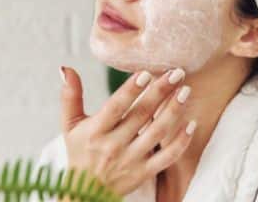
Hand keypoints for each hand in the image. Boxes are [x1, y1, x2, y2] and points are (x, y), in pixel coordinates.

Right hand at [58, 66, 195, 196]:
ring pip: (157, 134)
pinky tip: (191, 124)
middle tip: (177, 72)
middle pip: (141, 115)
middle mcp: (114, 145)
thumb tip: (66, 68)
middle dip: (160, 92)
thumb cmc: (80, 153)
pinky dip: (181, 142)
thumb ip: (70, 96)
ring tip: (185, 91)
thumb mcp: (70, 125)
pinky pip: (167, 157)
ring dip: (174, 111)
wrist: (84, 193)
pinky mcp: (145, 172)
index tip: (146, 73)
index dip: (131, 90)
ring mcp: (131, 160)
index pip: (116, 107)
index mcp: (96, 131)